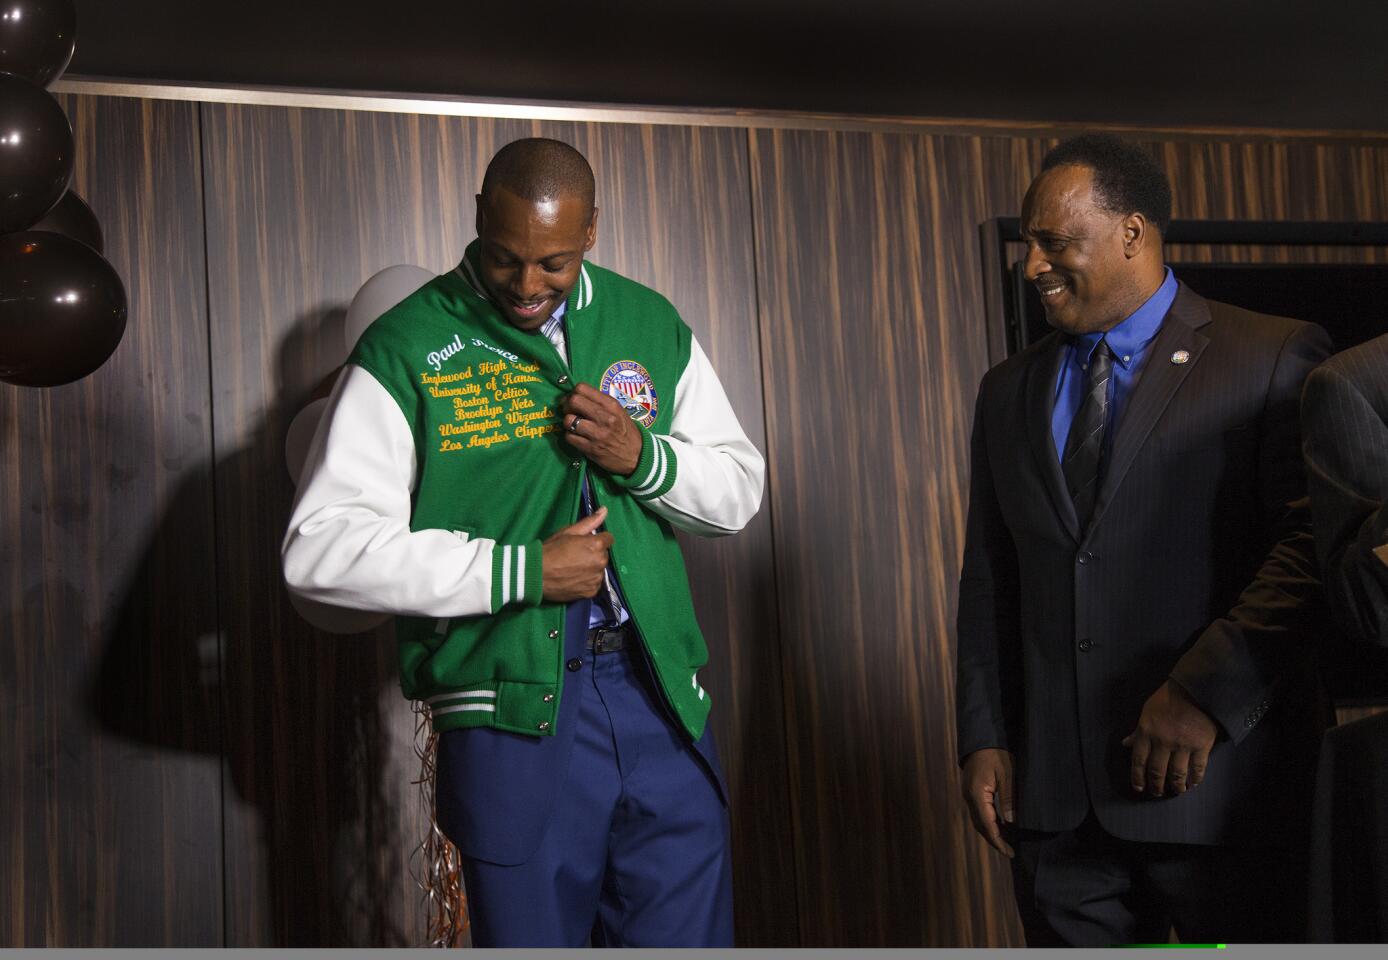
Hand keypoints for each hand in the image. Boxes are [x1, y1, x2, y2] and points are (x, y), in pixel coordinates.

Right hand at [541, 507, 613, 600]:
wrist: (535, 575)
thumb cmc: (550, 550)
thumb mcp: (568, 532)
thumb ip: (589, 522)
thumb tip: (605, 510)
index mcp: (596, 545)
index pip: (608, 539)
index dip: (596, 540)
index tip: (585, 544)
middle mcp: (600, 562)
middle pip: (604, 555)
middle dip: (594, 554)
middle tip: (576, 556)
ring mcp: (596, 578)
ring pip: (599, 570)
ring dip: (591, 568)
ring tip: (573, 568)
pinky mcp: (591, 591)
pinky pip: (594, 583)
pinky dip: (587, 581)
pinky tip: (574, 578)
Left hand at [560, 383, 641, 475]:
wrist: (637, 456)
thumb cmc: (625, 431)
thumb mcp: (618, 412)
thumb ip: (600, 402)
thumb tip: (576, 396)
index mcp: (611, 405)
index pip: (582, 388)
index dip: (572, 393)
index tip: (572, 400)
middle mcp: (605, 418)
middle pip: (573, 401)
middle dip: (566, 405)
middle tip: (569, 411)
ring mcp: (597, 434)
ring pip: (568, 420)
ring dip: (567, 422)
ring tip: (573, 425)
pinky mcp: (591, 449)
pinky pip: (569, 437)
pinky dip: (570, 436)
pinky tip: (576, 436)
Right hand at [961, 748, 1014, 856]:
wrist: (980, 738)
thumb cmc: (996, 753)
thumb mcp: (1007, 774)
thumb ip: (1008, 798)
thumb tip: (1012, 822)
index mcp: (976, 794)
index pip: (987, 825)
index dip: (999, 841)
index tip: (1010, 852)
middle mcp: (968, 797)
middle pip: (980, 826)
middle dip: (995, 840)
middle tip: (1010, 851)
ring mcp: (968, 794)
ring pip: (978, 821)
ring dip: (991, 833)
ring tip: (1007, 842)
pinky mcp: (971, 791)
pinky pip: (979, 812)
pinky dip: (989, 822)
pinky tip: (1000, 825)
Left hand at [1121, 680, 1217, 797]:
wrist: (1195, 689)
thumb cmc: (1167, 699)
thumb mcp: (1146, 712)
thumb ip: (1137, 731)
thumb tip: (1125, 744)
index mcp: (1146, 732)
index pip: (1138, 760)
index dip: (1137, 777)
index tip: (1139, 788)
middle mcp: (1163, 741)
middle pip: (1157, 771)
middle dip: (1156, 786)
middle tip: (1157, 793)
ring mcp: (1182, 745)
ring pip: (1177, 774)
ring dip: (1176, 787)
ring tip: (1176, 791)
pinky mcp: (1201, 746)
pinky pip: (1198, 768)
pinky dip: (1195, 779)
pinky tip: (1193, 784)